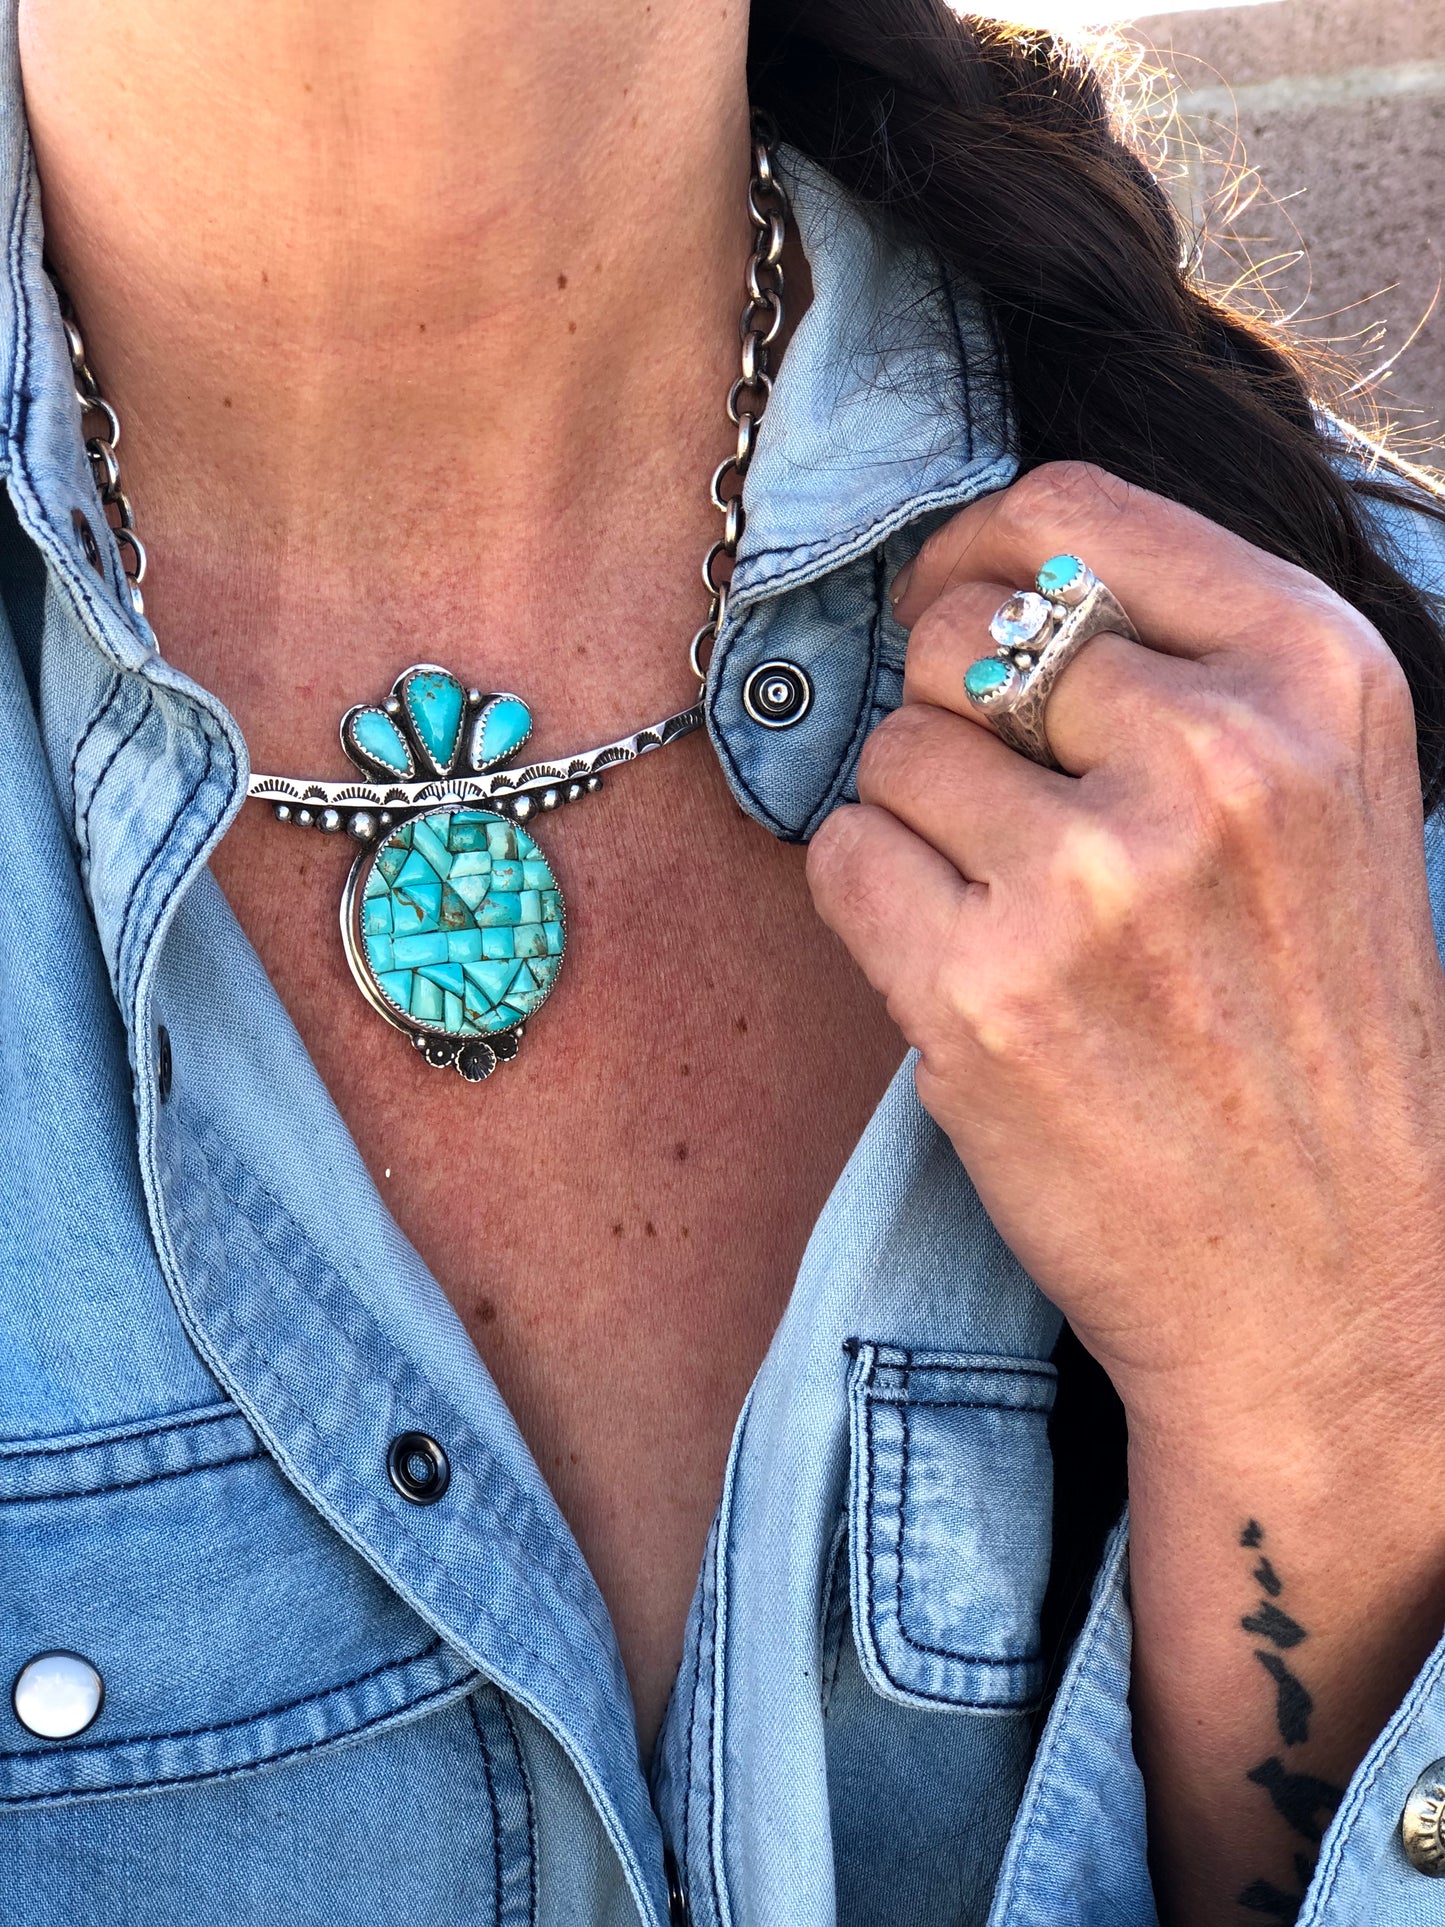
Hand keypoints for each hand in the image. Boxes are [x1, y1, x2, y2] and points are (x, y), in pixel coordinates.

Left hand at [808, 460, 1444, 1442]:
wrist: (1329, 1283)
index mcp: (1317, 677)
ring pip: (890, 752)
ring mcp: (1097, 877)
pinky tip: (958, 968)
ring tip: (1009, 916)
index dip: (976, 549)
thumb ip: (1189, 672)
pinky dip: (872, 905)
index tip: (951, 601)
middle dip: (950, 712)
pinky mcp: (985, 993)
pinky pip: (842, 858)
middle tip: (1006, 814)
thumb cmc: (1313, 1042)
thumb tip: (985, 582)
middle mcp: (1216, 755)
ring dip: (917, 823)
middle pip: (958, 633)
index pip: (1070, 511)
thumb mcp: (1325, 806)